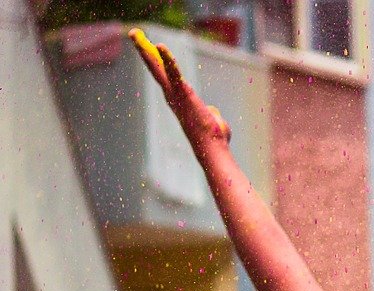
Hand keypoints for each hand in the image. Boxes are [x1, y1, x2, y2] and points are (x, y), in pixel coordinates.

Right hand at [129, 29, 231, 153]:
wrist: (212, 148)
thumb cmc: (213, 138)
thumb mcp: (211, 120)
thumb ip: (211, 113)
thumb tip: (213, 113)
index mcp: (178, 100)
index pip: (165, 77)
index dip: (156, 62)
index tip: (149, 48)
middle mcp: (172, 97)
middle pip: (155, 69)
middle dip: (144, 51)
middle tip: (134, 33)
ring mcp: (176, 96)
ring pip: (159, 69)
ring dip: (147, 51)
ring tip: (136, 34)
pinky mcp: (185, 94)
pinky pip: (174, 73)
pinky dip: (167, 59)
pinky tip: (159, 46)